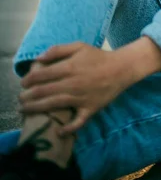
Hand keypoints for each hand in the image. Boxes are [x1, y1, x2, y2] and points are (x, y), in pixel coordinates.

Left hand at [19, 42, 133, 134]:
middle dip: (28, 96)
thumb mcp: (79, 46)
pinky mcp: (90, 108)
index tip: (23, 84)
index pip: (43, 75)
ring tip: (26, 110)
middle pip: (44, 91)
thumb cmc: (98, 57)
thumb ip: (58, 50)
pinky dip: (69, 128)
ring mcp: (81, 97)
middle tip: (20, 99)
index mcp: (69, 67)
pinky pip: (78, 121)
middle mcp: (73, 83)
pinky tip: (59, 132)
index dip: (29, 80)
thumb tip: (39, 58)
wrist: (121, 68)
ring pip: (55, 105)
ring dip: (37, 109)